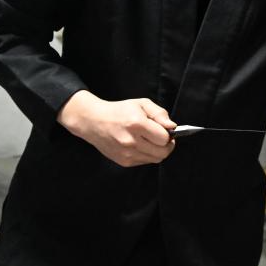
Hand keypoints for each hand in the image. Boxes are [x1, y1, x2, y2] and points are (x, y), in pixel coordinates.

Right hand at [57, 90, 176, 166]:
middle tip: (162, 138)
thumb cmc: (119, 111)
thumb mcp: (141, 104)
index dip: (169, 135)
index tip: (166, 131)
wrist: (93, 122)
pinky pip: (145, 161)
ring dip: (158, 151)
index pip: (164, 138)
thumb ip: (159, 114)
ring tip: (151, 141)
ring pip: (155, 159)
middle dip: (167, 145)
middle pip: (162, 152)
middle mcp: (131, 141)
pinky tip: (141, 145)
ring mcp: (126, 153)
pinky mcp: (123, 161)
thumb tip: (172, 127)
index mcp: (136, 124)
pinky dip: (148, 155)